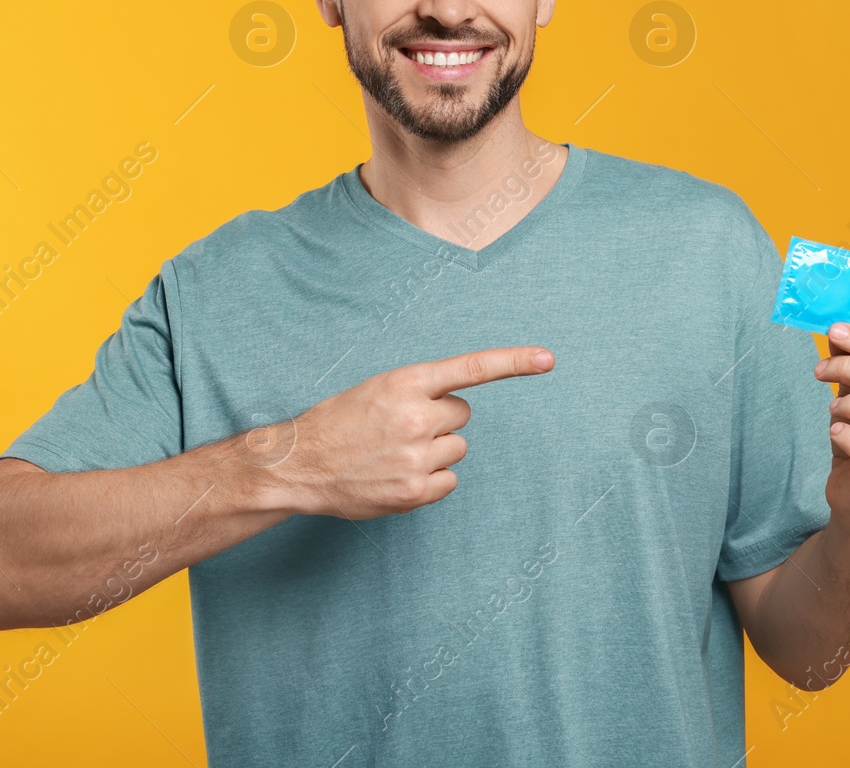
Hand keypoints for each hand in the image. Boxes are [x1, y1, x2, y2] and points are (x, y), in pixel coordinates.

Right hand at [267, 346, 554, 520]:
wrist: (300, 464)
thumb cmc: (339, 423)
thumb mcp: (376, 390)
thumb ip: (418, 393)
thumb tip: (456, 412)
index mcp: (405, 382)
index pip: (470, 369)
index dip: (513, 363)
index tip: (548, 359)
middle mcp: (416, 416)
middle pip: (462, 415)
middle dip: (440, 420)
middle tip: (401, 428)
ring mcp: (417, 456)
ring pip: (456, 449)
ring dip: (433, 451)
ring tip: (392, 453)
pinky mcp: (416, 490)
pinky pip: (449, 482)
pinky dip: (429, 481)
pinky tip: (396, 476)